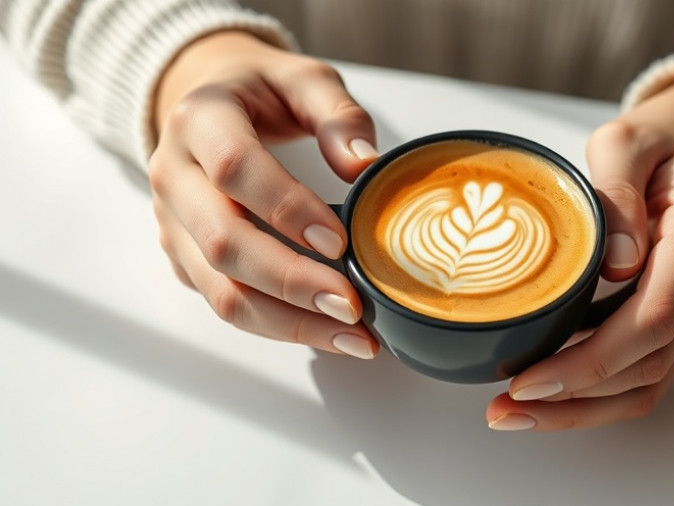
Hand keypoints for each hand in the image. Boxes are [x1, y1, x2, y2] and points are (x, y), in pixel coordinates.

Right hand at [148, 31, 379, 358]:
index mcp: (200, 121)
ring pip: (220, 290)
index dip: (286, 208)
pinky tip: (328, 331)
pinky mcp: (185, 259)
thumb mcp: (303, 80)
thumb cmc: (260, 92)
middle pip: (224, 243)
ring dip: (289, 322)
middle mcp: (174, 176)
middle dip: (291, 282)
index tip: (340, 241)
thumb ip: (337, 114)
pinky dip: (279, 326)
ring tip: (353, 337)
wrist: (206, 104)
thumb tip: (363, 164)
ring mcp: (174, 225)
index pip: (235, 170)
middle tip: (352, 306)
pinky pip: (225, 303)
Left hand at [487, 67, 673, 429]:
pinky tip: (551, 394)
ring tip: (515, 413)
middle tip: (503, 408)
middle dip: (573, 398)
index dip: (591, 360)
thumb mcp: (627, 139)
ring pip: (650, 382)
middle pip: (647, 365)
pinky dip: (600, 394)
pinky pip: (650, 372)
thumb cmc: (660, 142)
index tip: (530, 379)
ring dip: (582, 408)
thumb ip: (617, 189)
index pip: (652, 317)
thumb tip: (616, 262)